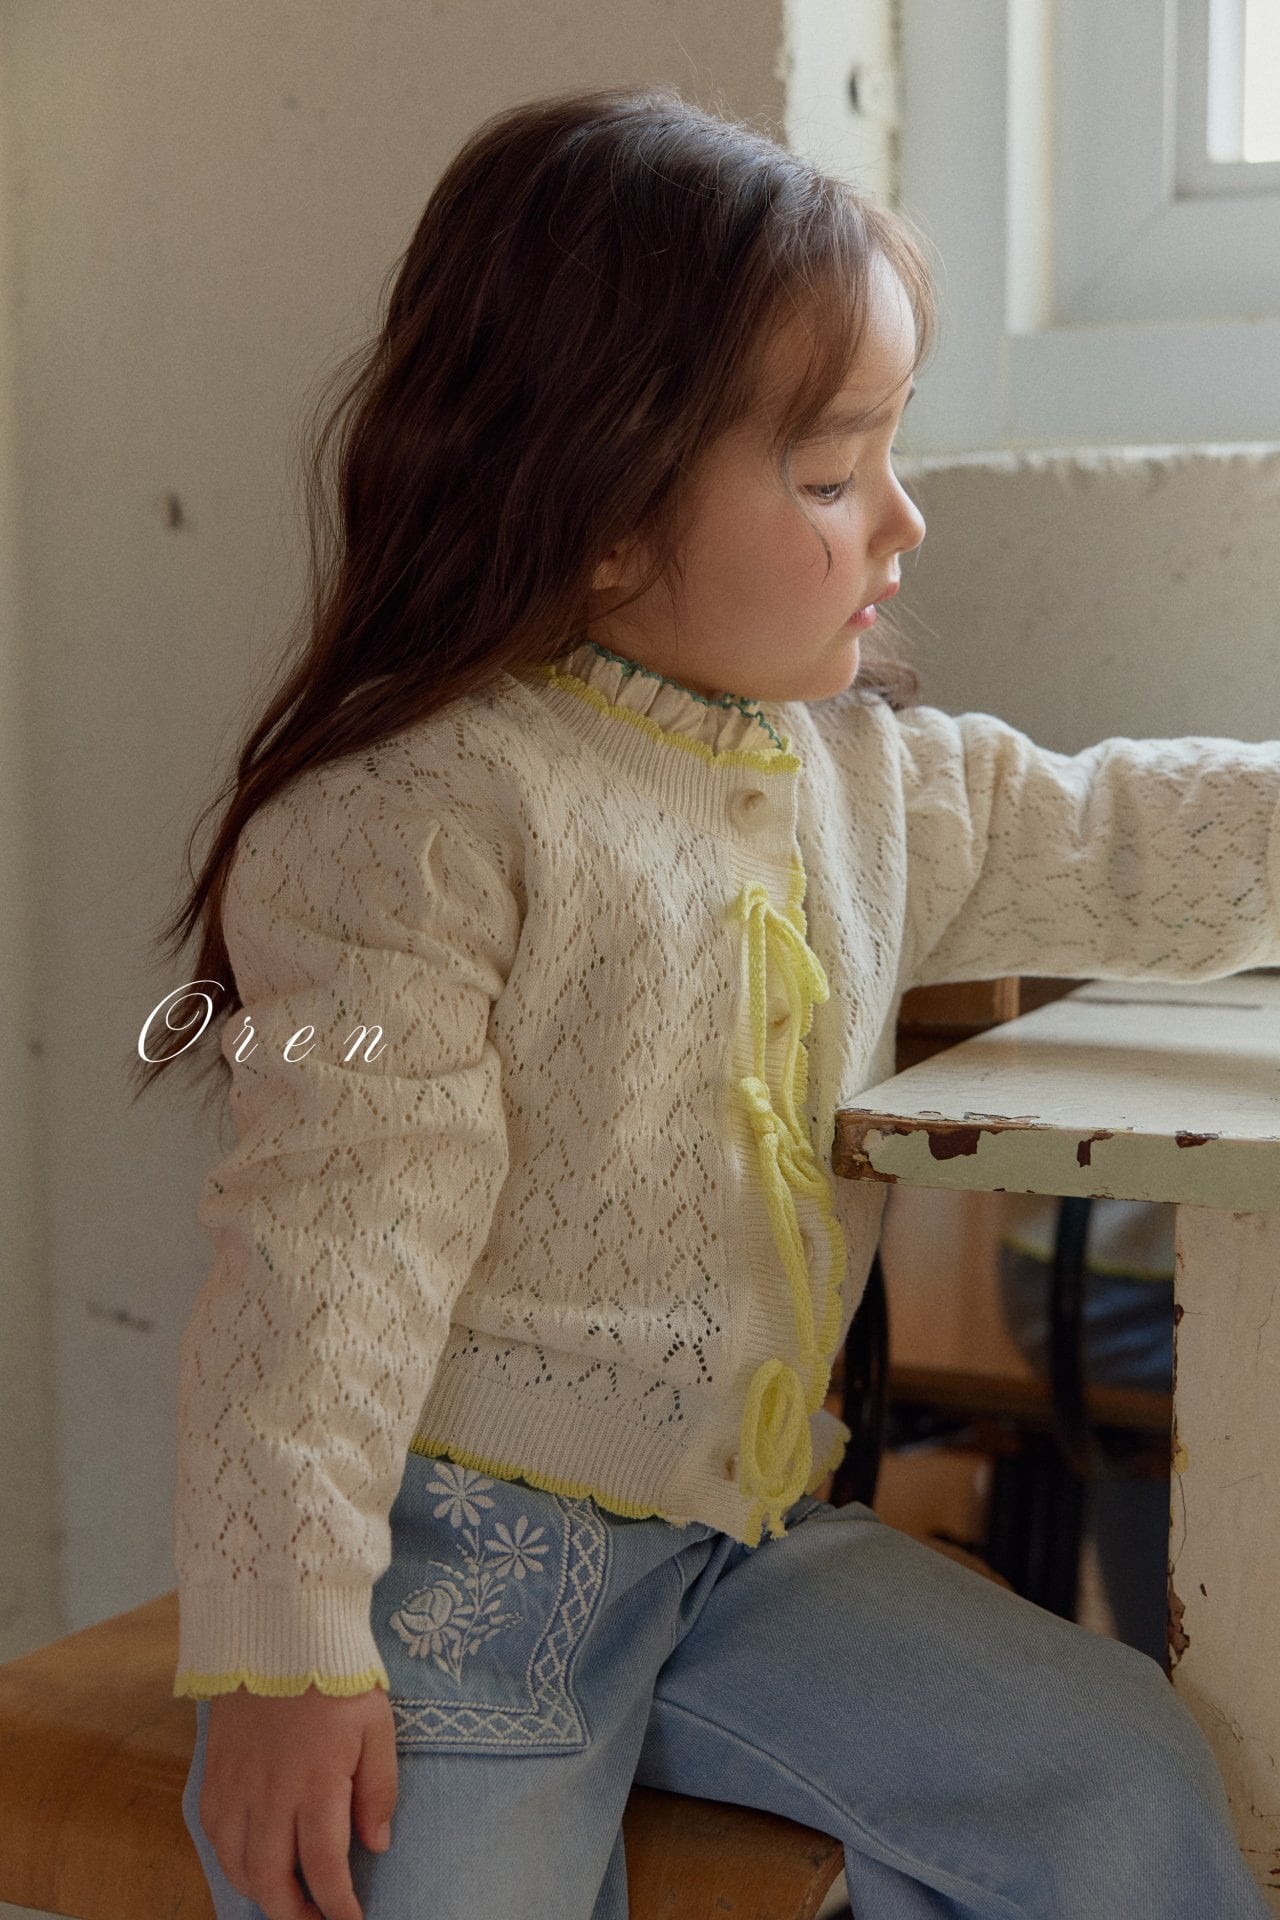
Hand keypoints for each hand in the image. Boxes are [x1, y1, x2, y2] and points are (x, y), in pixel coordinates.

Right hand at [200, 1681, 397, 1919]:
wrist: (280, 1631)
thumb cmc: (337, 1678)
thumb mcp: (377, 1727)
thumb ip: (378, 1789)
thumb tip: (375, 1845)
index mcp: (316, 1785)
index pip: (323, 1868)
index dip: (336, 1906)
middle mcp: (270, 1795)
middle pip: (272, 1880)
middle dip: (294, 1913)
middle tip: (316, 1919)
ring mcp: (236, 1786)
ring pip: (237, 1866)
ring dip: (261, 1892)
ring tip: (286, 1896)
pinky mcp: (214, 1772)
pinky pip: (214, 1835)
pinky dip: (230, 1860)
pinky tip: (250, 1860)